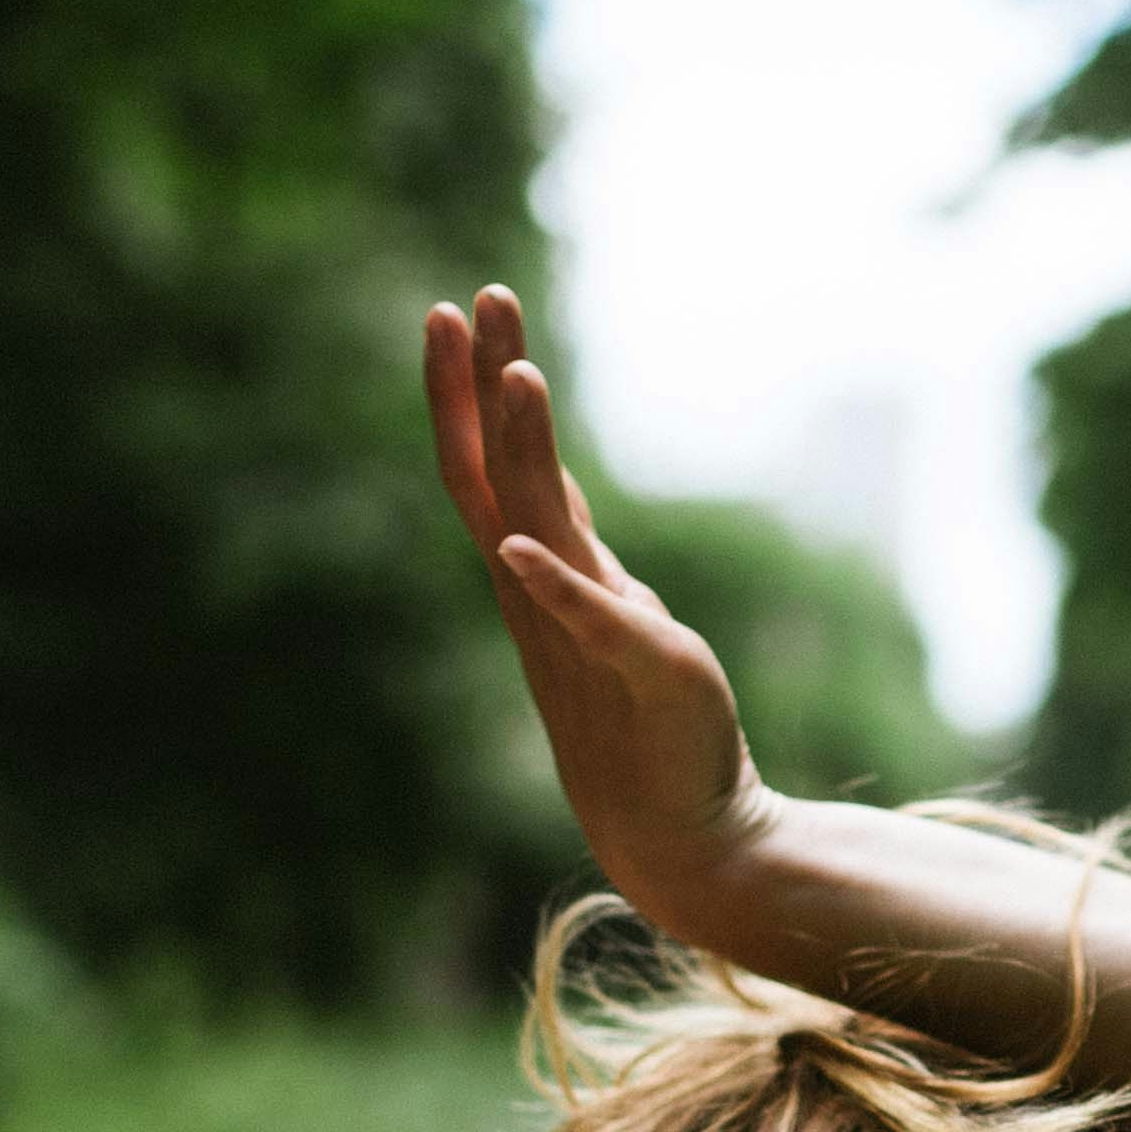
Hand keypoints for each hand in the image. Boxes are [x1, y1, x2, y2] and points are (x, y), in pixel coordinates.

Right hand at [420, 286, 769, 933]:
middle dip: (477, 390)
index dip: (470, 388)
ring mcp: (579, 632)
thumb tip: (546, 481)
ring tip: (517, 374)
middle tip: (462, 305)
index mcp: (538, 572)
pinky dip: (552, 584)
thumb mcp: (603, 608)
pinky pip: (583, 621)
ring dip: (523, 453)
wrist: (671, 827)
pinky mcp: (633, 670)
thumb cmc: (640, 718)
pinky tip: (521, 549)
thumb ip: (573, 548)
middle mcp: (542, 595)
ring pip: (538, 525)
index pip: (489, 464)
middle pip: (494, 476)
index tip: (459, 307)